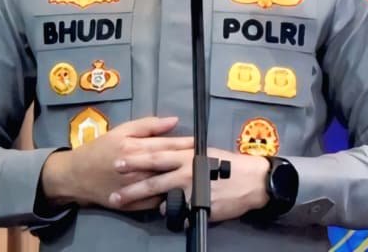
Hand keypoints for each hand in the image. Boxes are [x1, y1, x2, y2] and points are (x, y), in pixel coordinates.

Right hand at [40, 116, 192, 211]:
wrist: (76, 175)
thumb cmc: (100, 149)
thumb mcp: (122, 130)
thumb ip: (148, 125)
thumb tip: (174, 121)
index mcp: (135, 148)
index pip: (168, 144)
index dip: (186, 143)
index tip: (201, 142)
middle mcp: (138, 168)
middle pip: (169, 164)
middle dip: (188, 161)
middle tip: (205, 158)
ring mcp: (136, 188)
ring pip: (165, 185)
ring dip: (182, 180)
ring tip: (199, 177)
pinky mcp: (133, 204)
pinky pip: (156, 202)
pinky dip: (168, 197)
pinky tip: (181, 194)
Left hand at [113, 147, 270, 222]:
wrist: (253, 180)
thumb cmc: (230, 164)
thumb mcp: (205, 152)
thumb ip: (185, 155)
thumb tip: (169, 157)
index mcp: (187, 154)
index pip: (155, 155)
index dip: (135, 159)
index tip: (118, 161)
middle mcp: (186, 170)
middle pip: (153, 178)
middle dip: (131, 184)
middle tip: (114, 190)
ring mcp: (192, 190)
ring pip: (162, 198)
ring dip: (145, 201)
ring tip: (127, 203)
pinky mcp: (199, 206)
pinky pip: (180, 214)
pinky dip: (173, 214)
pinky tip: (168, 215)